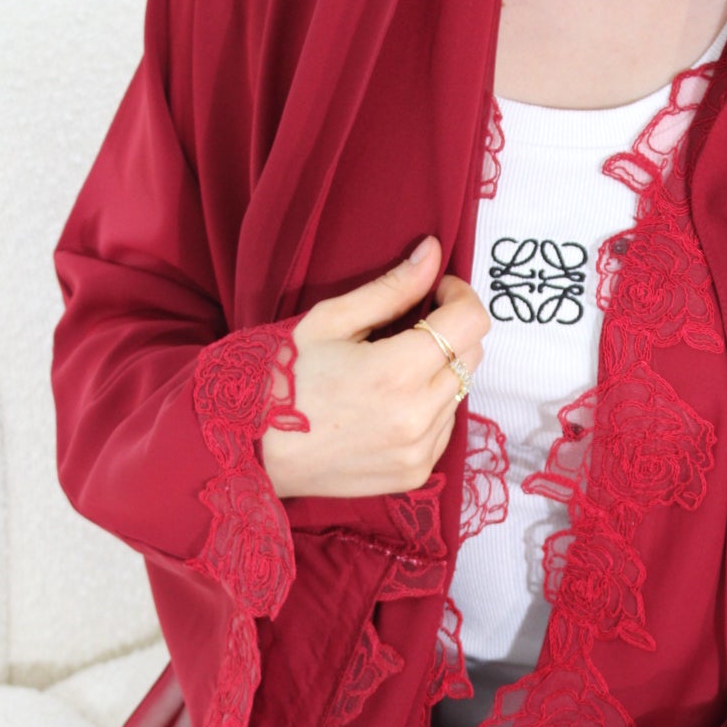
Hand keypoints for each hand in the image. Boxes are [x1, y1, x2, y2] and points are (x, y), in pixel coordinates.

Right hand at [260, 233, 492, 499]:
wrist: (253, 452)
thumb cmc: (282, 379)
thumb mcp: (330, 321)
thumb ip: (391, 288)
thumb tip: (432, 253)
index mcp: (397, 372)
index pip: (471, 322)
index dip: (459, 295)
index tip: (437, 291)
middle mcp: (417, 416)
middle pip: (473, 355)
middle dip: (451, 330)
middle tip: (412, 325)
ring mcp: (419, 450)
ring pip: (461, 391)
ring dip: (439, 370)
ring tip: (393, 368)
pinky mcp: (415, 473)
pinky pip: (445, 426)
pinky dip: (430, 407)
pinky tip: (390, 403)